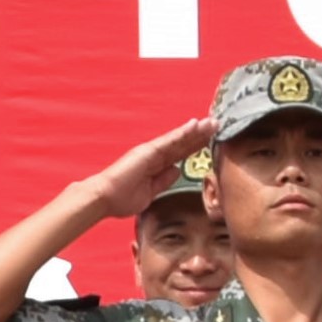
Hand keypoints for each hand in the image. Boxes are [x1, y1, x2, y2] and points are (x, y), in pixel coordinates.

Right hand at [79, 116, 206, 221]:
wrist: (104, 199)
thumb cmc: (121, 199)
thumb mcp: (150, 192)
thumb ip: (163, 181)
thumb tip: (176, 171)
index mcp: (155, 166)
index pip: (180, 155)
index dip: (195, 147)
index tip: (210, 140)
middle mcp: (154, 155)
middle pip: (182, 144)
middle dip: (200, 136)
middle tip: (217, 125)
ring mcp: (151, 151)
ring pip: (179, 139)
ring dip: (197, 131)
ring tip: (213, 122)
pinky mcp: (148, 151)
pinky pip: (170, 140)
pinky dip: (183, 132)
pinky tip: (196, 125)